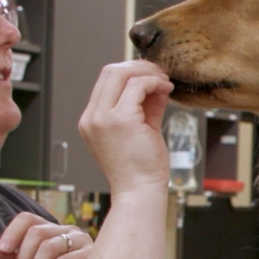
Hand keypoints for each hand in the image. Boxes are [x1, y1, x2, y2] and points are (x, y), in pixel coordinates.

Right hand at [77, 60, 173, 195]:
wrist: (140, 192)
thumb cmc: (140, 168)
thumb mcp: (140, 130)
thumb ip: (145, 106)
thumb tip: (156, 86)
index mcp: (92, 120)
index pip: (106, 81)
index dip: (130, 72)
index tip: (151, 76)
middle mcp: (92, 118)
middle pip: (110, 71)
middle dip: (138, 67)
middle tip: (160, 73)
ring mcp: (103, 118)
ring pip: (121, 74)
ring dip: (148, 73)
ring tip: (165, 82)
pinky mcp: (121, 120)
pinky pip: (137, 86)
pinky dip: (154, 82)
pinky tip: (166, 89)